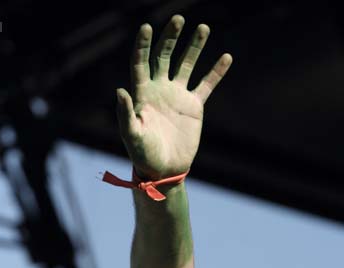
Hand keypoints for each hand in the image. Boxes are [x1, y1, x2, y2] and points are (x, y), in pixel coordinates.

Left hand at [116, 15, 231, 179]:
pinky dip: (216, 72)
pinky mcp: (194, 107)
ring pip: (186, 65)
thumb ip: (124, 113)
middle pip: (164, 57)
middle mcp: (159, 90)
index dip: (143, 45)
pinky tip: (226, 56)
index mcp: (142, 93)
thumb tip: (120, 89)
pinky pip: (206, 85)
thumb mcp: (131, 134)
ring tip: (203, 27)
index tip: (147, 27)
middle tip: (177, 19)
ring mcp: (177, 96)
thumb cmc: (142, 154)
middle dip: (170, 38)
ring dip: (194, 47)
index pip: (141, 63)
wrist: (163, 170)